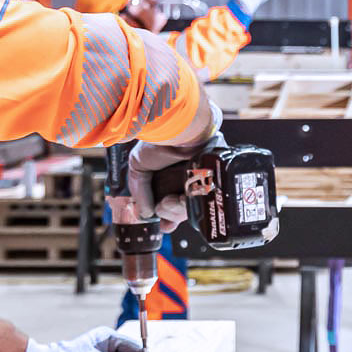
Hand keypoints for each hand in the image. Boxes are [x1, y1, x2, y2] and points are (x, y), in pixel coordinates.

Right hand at [126, 105, 222, 227]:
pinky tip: (184, 196)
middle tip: (165, 205)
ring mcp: (201, 180)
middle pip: (182, 211)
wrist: (178, 126)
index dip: (168, 218)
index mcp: (170, 178)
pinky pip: (205, 200)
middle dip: (170, 215)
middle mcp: (187, 180)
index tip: (164, 225)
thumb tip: (145, 213)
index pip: (172, 205)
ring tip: (173, 199)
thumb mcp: (138, 165)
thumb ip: (139, 190)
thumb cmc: (159, 138)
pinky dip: (192, 203)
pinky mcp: (214, 179)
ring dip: (178, 210)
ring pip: (192, 208)